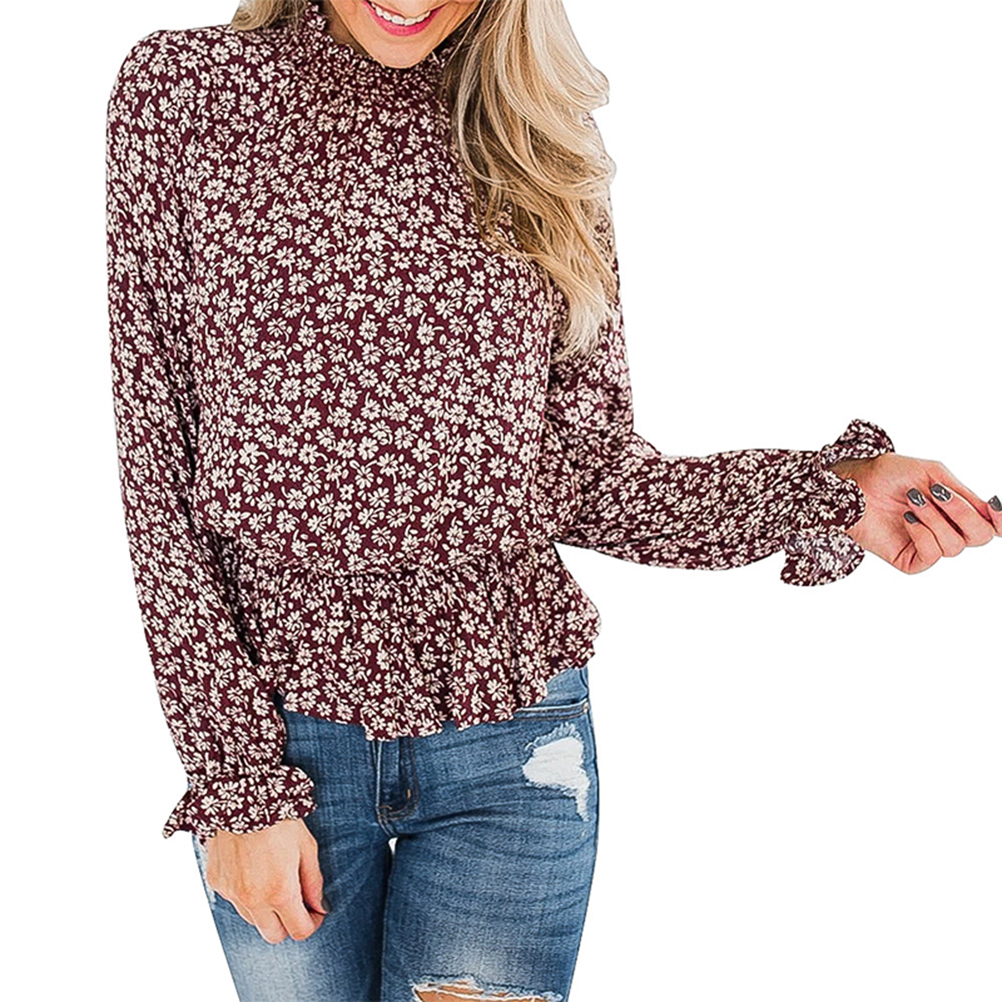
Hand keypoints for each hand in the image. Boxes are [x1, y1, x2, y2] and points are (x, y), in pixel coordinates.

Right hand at [203, 817, 327, 943]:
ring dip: (265, 910)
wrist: (242, 795)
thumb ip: (313, 882)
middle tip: (295, 902)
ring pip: (252, 920)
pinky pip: (234, 900)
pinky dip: (245, 893)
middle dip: (287, 924)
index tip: (314, 912)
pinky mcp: (216, 882)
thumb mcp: (306, 847)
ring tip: (272, 880)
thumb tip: (319, 907)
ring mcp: (231, 892)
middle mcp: (253, 899)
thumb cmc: (280, 818)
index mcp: (280, 891)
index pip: (299, 930)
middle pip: (273, 935)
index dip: (312, 924)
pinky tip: (252, 868)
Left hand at [826, 453, 1000, 573]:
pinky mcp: (910, 560)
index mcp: (958, 511)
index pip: (992, 526)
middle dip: (961, 512)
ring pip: (954, 546)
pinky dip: (922, 533)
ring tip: (912, 500)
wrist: (856, 483)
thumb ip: (962, 493)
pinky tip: (906, 518)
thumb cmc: (891, 475)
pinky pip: (931, 555)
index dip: (1000, 520)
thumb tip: (987, 509)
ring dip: (934, 518)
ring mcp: (929, 546)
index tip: (992, 504)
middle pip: (981, 537)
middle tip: (936, 492)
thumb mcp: (933, 474)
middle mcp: (948, 531)